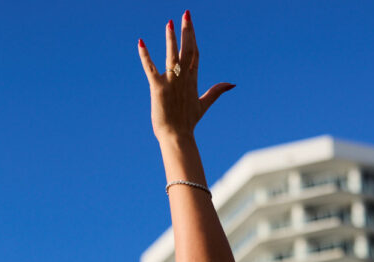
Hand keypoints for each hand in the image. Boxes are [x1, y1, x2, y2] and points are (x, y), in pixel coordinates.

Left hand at [137, 11, 233, 141]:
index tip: (190, 22)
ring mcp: (171, 82)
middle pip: (187, 49)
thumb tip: (232, 84)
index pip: (194, 53)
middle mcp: (183, 78)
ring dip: (171, 38)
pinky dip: (145, 55)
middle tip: (186, 13)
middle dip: (187, 30)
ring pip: (172, 55)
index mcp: (193, 79)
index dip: (192, 36)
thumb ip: (216, 91)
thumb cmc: (187, 122)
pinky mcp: (158, 88)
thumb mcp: (204, 104)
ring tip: (170, 22)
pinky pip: (150, 68)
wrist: (177, 136)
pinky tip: (140, 43)